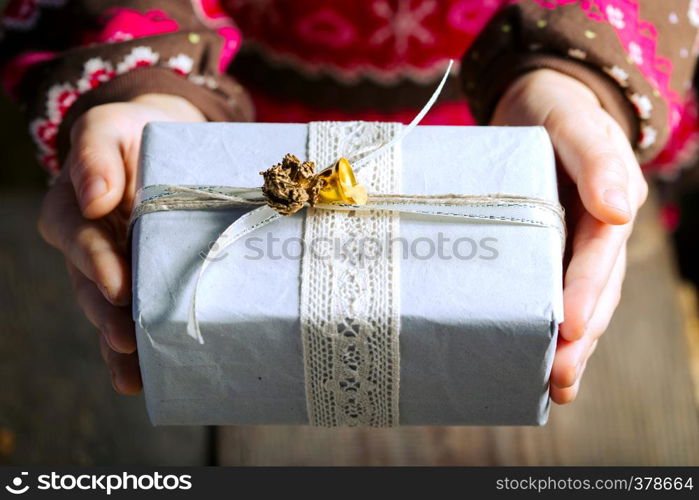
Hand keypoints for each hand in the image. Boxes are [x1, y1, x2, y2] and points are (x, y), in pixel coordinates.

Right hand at [38, 94, 204, 393]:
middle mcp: (90, 249)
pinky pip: (132, 320)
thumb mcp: (110, 127)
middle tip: (127, 338)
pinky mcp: (141, 286)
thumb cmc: (134, 136)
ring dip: (121, 344)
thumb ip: (95, 153)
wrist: (166, 149)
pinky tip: (146, 378)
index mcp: (75, 211)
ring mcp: (114, 272)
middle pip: (92, 287)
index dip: (96, 263)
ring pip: (109, 313)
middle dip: (108, 315)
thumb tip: (95, 196)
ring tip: (138, 371)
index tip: (117, 286)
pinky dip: (136, 351)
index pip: (79, 237)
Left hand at [491, 69, 647, 403]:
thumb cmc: (553, 110)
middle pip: (594, 292)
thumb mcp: (573, 123)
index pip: (598, 255)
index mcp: (607, 205)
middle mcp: (595, 233)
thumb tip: (621, 209)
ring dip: (569, 345)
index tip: (572, 327)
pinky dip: (546, 327)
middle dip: (580, 337)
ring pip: (577, 302)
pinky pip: (551, 293)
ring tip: (554, 386)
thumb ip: (595, 159)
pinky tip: (534, 360)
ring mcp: (572, 246)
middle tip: (559, 377)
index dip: (587, 291)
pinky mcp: (546, 252)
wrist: (532, 104)